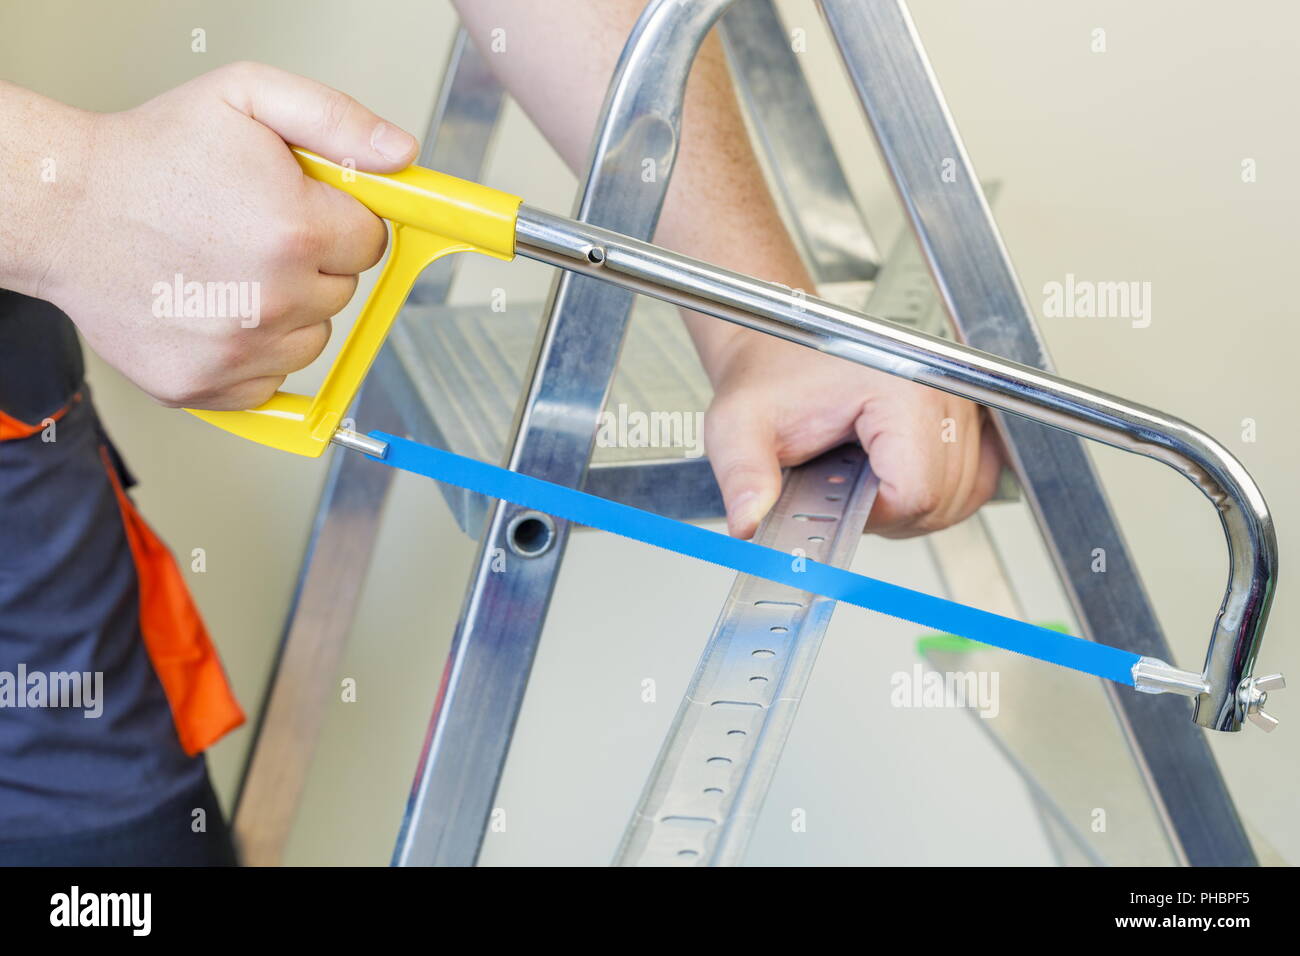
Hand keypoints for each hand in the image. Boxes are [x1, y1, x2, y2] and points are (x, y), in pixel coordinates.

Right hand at [30, 62, 417, 409]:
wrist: (62, 210)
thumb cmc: (151, 154)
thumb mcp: (247, 98)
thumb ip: (337, 121)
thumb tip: (402, 157)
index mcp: (297, 231)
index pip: (370, 241)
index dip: (338, 218)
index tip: (302, 206)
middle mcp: (273, 299)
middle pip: (342, 291)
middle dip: (312, 261)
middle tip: (252, 230)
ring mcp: (238, 351)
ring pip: (310, 339)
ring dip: (287, 309)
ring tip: (229, 268)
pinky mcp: (204, 386)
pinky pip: (269, 380)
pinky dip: (252, 353)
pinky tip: (215, 310)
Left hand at [703, 329, 1003, 538]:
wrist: (777, 345)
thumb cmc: (767, 375)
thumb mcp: (740, 425)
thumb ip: (743, 475)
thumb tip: (749, 524)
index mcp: (898, 387)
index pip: (917, 492)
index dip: (874, 514)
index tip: (837, 495)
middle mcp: (939, 387)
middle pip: (945, 499)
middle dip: (893, 515)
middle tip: (845, 490)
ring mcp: (957, 397)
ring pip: (965, 494)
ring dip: (916, 509)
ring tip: (867, 484)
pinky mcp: (962, 410)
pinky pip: (978, 478)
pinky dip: (941, 495)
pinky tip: (897, 482)